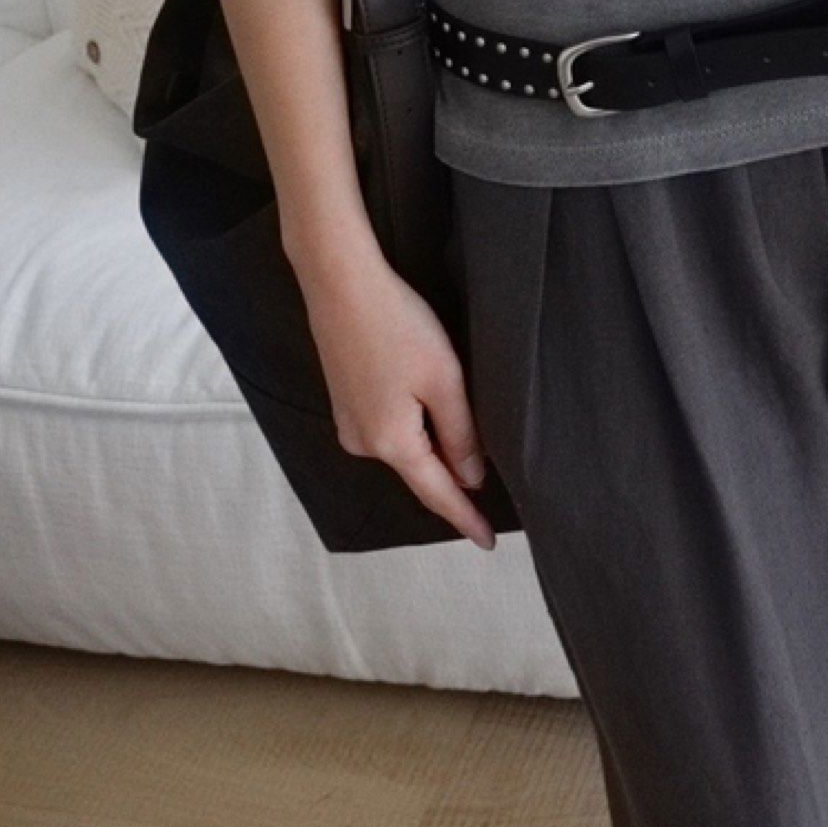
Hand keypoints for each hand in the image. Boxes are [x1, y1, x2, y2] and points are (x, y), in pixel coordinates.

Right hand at [285, 223, 497, 546]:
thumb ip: (461, 433)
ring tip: (467, 469)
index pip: (438, 493)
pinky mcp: (344, 400)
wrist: (340, 283)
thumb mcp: (443, 380)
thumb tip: (471, 478)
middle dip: (452, 487)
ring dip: (433, 458)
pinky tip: (431, 427)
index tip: (487, 543)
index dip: (465, 518)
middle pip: (419, 473)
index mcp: (392, 443)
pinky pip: (387, 432)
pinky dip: (413, 436)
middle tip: (487, 508)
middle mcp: (364, 442)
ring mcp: (349, 422)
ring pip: (404, 451)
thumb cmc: (397, 325)